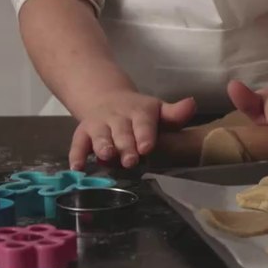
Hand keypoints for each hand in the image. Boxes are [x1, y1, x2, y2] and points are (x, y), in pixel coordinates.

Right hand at [69, 91, 194, 169]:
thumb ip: (175, 113)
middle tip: (131, 161)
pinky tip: (77, 167)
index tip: (147, 147)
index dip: (145, 135)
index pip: (143, 123)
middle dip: (126, 146)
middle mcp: (118, 118)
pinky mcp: (82, 133)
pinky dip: (76, 155)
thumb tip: (192, 104)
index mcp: (140, 112)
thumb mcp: (159, 110)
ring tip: (107, 157)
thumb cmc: (140, 113)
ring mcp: (99, 125)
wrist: (107, 99)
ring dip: (103, 146)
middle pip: (122, 132)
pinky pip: (77, 144)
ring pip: (99, 136)